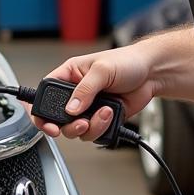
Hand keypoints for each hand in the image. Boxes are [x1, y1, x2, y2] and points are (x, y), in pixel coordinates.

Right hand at [33, 44, 160, 142]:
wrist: (152, 73)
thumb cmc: (127, 61)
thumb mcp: (102, 70)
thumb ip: (85, 89)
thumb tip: (71, 108)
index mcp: (69, 76)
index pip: (44, 95)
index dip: (41, 112)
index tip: (48, 124)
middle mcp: (76, 94)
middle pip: (59, 120)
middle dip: (70, 126)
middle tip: (81, 123)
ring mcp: (88, 108)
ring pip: (77, 130)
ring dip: (91, 126)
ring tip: (105, 112)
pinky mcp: (101, 119)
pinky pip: (94, 133)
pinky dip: (102, 128)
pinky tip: (111, 115)